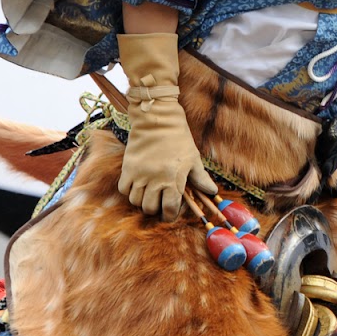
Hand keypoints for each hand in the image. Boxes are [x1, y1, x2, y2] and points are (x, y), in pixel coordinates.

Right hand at [116, 32, 216, 220]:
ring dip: (143, 201)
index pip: (169, 210)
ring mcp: (139, 175)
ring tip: (151, 192)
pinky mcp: (127, 168)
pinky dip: (130, 191)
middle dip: (156, 209)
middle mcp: (154, 180)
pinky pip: (124, 190)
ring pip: (136, 201)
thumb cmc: (179, 139)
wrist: (158, 120)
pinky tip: (139, 185)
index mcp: (173, 180)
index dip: (171, 215)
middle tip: (161, 201)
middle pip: (150, 209)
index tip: (173, 211)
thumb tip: (213, 192)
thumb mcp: (193, 159)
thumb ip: (201, 178)